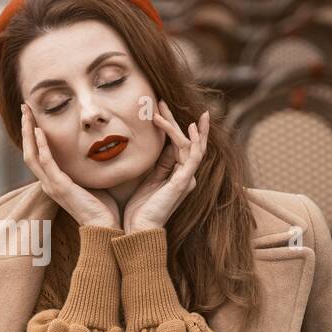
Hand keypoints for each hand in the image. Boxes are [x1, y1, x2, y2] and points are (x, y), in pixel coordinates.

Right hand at [21, 103, 119, 227]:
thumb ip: (85, 167)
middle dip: (26, 128)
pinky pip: (45, 162)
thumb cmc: (102, 208)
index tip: (32, 116)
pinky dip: (41, 145)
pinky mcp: (60, 187)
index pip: (36, 154)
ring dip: (28, 132)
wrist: (105, 228)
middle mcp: (48, 183)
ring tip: (27, 113)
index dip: (32, 135)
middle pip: (28, 151)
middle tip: (24, 107)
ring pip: (31, 154)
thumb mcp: (90, 181)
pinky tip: (39, 130)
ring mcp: (51, 185)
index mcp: (54, 182)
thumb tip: (95, 149)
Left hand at [121, 100, 208, 233]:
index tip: (159, 110)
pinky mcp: (184, 181)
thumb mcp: (147, 179)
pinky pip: (192, 155)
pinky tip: (188, 126)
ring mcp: (187, 178)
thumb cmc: (139, 209)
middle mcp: (186, 175)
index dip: (170, 126)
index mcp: (178, 175)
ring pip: (190, 144)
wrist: (139, 230)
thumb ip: (156, 163)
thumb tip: (156, 144)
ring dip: (176, 125)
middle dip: (174, 120)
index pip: (178, 145)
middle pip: (186, 141)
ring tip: (162, 108)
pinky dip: (191, 139)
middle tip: (161, 101)